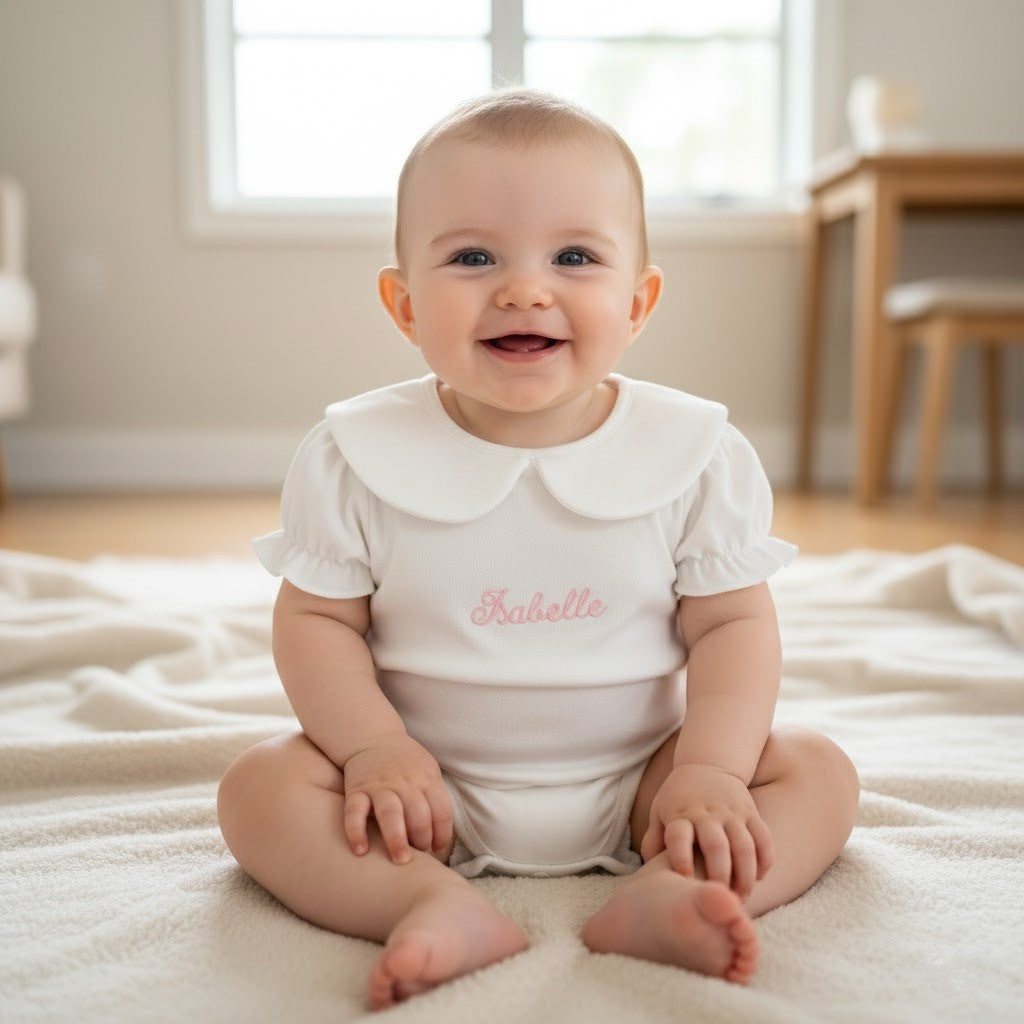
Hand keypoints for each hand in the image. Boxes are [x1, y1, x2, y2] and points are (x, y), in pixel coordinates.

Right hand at [341, 733, 452, 864]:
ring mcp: (379, 786)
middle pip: (418, 813)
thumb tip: (441, 839)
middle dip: (422, 839)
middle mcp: (404, 782)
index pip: (441, 810)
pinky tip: (360, 850)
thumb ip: (435, 799)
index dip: (442, 834)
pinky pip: (354, 812)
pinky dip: (356, 831)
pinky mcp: (356, 790)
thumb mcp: (428, 771)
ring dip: (396, 838)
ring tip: (400, 860)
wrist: (373, 738)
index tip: (437, 849)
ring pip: (390, 813)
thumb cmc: (406, 763)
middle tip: (418, 856)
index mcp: (426, 779)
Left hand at [640, 763, 772, 897]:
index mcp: (680, 814)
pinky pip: (764, 838)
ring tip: (740, 896)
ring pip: (744, 847)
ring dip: (745, 876)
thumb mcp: (659, 812)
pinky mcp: (751, 812)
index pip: (678, 837)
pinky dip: (765, 861)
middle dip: (719, 877)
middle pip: (715, 846)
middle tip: (719, 898)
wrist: (708, 763)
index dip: (680, 859)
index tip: (685, 879)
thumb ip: (653, 841)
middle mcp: (706, 813)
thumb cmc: (678, 797)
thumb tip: (651, 872)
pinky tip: (759, 877)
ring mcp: (731, 812)